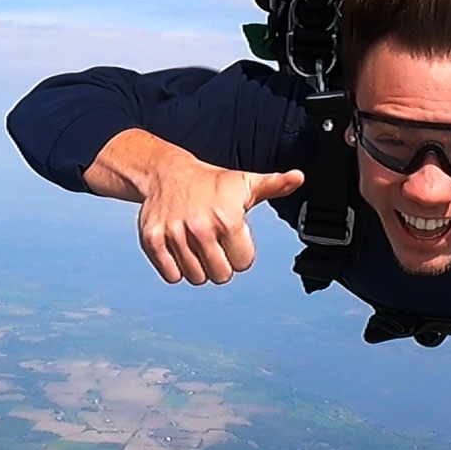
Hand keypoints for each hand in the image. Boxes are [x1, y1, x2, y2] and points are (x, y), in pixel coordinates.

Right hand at [137, 160, 302, 285]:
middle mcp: (200, 227)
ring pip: (195, 278)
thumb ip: (274, 185)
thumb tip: (298, 177)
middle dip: (219, 263)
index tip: (230, 237)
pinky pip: (171, 276)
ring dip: (197, 267)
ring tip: (195, 244)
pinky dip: (175, 269)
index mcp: (228, 218)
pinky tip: (178, 249)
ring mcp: (174, 234)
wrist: (167, 172)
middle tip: (212, 244)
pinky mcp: (152, 240)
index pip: (243, 264)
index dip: (239, 252)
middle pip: (220, 276)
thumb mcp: (244, 183)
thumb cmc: (211, 183)